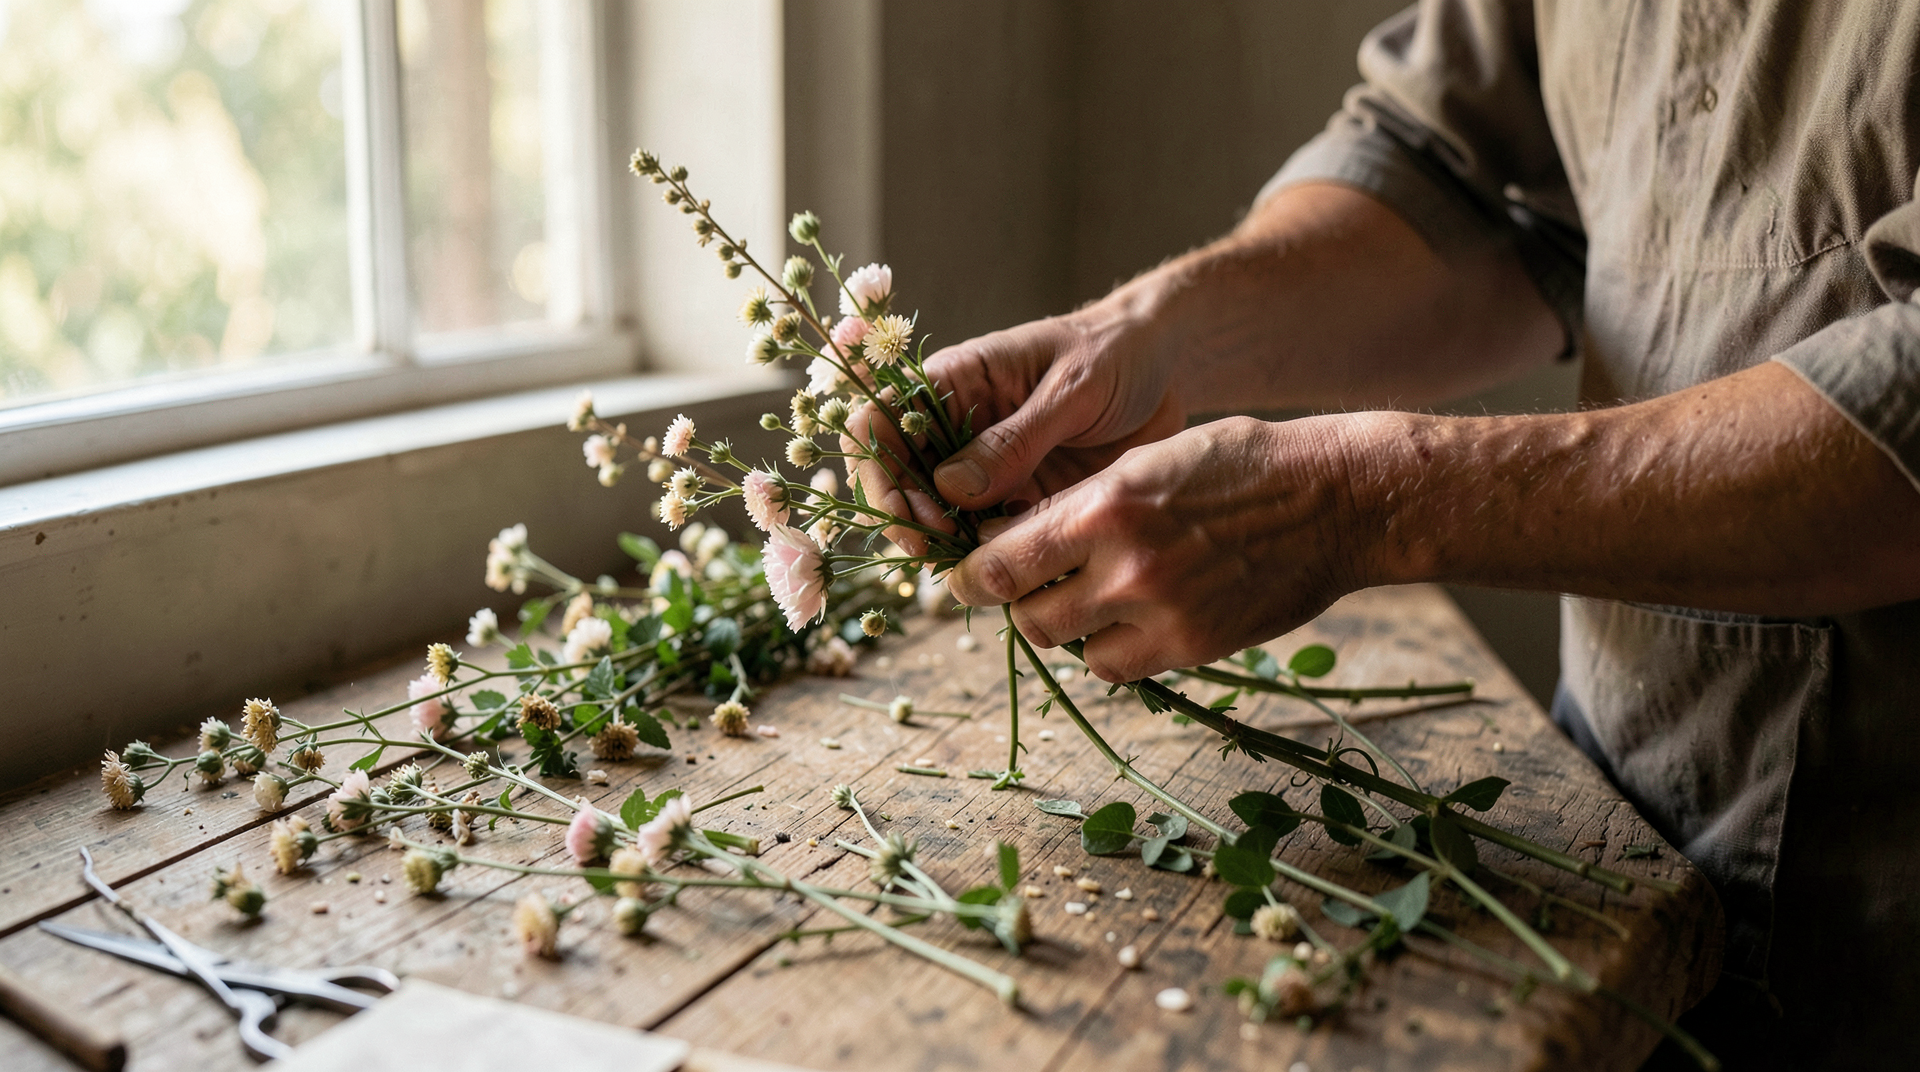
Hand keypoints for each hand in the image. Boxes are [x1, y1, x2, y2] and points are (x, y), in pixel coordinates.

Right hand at [845, 300, 1185, 555]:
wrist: (1166, 366)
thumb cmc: (1116, 353)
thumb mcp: (1072, 389)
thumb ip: (1015, 439)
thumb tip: (950, 489)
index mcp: (954, 381)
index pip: (879, 424)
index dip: (880, 473)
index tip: (915, 515)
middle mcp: (955, 426)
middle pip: (897, 480)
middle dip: (909, 521)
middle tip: (945, 553)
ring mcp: (984, 465)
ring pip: (936, 515)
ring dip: (946, 545)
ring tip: (980, 567)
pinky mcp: (1016, 496)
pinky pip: (985, 533)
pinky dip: (988, 554)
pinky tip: (1013, 564)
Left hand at [944, 414, 1382, 681]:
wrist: (1337, 500)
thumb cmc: (1241, 464)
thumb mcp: (1148, 461)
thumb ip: (1081, 503)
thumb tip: (1014, 540)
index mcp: (1105, 504)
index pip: (1001, 561)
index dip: (973, 575)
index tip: (966, 576)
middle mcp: (1124, 563)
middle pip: (1025, 613)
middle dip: (1017, 602)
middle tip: (1029, 587)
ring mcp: (1160, 611)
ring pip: (1067, 645)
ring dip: (1064, 627)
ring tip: (1088, 599)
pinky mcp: (1192, 645)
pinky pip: (1116, 667)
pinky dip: (1110, 650)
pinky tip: (1129, 620)